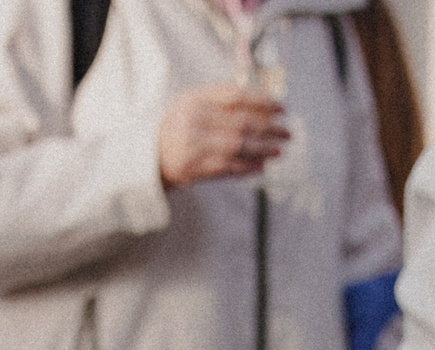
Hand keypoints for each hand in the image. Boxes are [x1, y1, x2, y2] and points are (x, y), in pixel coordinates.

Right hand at [157, 84, 287, 188]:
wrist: (146, 157)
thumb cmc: (176, 128)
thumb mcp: (192, 105)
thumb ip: (221, 101)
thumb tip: (264, 107)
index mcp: (194, 98)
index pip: (236, 97)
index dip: (263, 102)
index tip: (282, 109)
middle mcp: (193, 119)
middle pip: (241, 122)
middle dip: (269, 128)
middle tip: (287, 133)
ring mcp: (192, 145)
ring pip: (238, 146)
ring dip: (263, 149)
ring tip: (279, 150)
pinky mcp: (193, 168)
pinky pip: (228, 167)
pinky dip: (248, 166)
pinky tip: (262, 165)